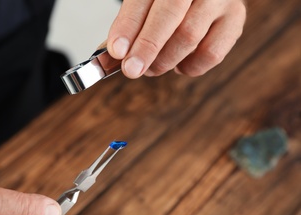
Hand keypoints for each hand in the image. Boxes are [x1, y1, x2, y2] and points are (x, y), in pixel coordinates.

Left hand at [107, 0, 246, 77]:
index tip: (117, 52)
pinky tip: (179, 65)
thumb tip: (117, 54)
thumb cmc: (166, 2)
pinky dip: (191, 67)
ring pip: (189, 36)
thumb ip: (131, 25)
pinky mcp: (235, 17)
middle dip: (147, 47)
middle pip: (170, 15)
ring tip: (151, 68)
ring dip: (164, 60)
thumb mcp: (145, 4)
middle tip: (132, 70)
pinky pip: (212, 53)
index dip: (128, 27)